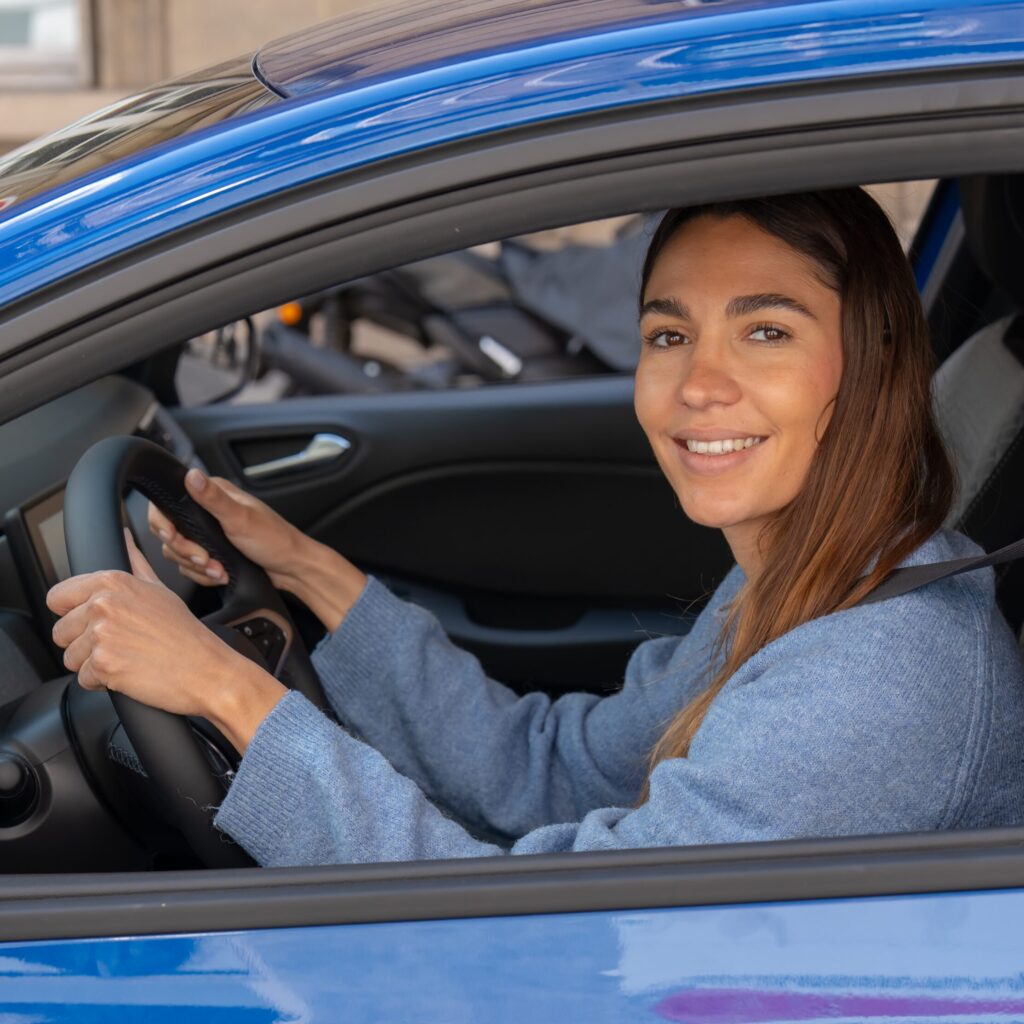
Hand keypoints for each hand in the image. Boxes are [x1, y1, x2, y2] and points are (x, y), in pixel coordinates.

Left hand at [46, 529, 285, 751]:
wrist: (206, 670)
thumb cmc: (186, 634)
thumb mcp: (160, 590)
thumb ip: (135, 563)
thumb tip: (124, 537)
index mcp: (113, 583)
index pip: (57, 597)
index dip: (73, 614)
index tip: (95, 622)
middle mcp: (103, 605)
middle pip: (61, 632)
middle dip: (84, 644)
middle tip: (121, 644)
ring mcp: (102, 634)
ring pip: (71, 658)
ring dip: (94, 665)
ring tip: (127, 658)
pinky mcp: (103, 664)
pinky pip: (84, 679)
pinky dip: (104, 682)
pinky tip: (130, 672)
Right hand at [150, 468, 367, 631]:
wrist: (292, 569)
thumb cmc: (275, 540)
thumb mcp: (242, 518)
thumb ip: (213, 499)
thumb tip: (192, 475)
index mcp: (213, 494)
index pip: (168, 503)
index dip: (164, 523)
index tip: (173, 536)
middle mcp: (207, 511)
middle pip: (169, 532)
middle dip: (186, 551)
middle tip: (205, 559)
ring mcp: (208, 534)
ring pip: (178, 553)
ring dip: (197, 567)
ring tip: (219, 571)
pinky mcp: (212, 553)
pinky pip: (191, 567)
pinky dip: (203, 575)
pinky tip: (221, 575)